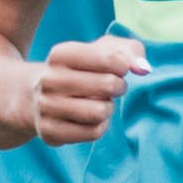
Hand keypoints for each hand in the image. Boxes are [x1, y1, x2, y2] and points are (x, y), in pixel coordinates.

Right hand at [30, 32, 142, 148]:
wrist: (39, 97)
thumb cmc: (82, 70)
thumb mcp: (103, 50)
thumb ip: (129, 51)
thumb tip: (143, 68)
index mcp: (60, 54)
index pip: (108, 59)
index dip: (123, 65)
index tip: (120, 68)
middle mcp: (48, 79)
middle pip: (107, 85)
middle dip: (118, 86)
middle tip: (114, 86)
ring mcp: (46, 107)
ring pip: (100, 112)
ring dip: (108, 107)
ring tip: (100, 102)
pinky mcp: (49, 131)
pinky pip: (93, 132)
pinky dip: (100, 126)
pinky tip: (90, 119)